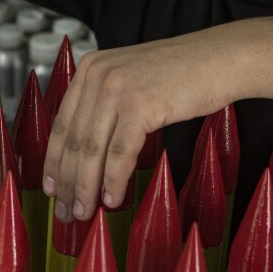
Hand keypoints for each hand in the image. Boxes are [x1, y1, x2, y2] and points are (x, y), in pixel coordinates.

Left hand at [42, 29, 240, 221]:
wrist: (222, 59)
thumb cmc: (184, 75)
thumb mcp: (132, 80)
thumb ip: (106, 104)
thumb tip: (87, 153)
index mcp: (91, 68)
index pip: (62, 123)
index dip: (53, 161)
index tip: (50, 188)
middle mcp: (98, 75)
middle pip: (74, 141)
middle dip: (67, 182)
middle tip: (65, 211)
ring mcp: (118, 88)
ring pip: (92, 150)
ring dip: (85, 187)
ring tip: (84, 212)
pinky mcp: (140, 104)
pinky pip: (119, 153)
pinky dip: (113, 181)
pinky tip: (111, 200)